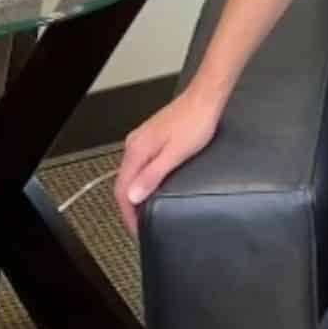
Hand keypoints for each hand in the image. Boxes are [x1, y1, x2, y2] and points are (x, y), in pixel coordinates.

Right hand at [114, 89, 220, 233]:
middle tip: (142, 225)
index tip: (138, 230)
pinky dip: (143, 180)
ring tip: (147, 210)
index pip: (122, 190)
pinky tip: (153, 186)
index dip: (128, 214)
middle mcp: (135, 144)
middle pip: (124, 182)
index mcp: (137, 150)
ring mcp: (142, 139)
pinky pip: (141, 164)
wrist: (205, 98)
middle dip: (130, 207)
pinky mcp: (152, 136)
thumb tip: (133, 196)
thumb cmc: (196, 122)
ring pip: (132, 173)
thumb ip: (153, 176)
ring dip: (136, 193)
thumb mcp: (176, 154)